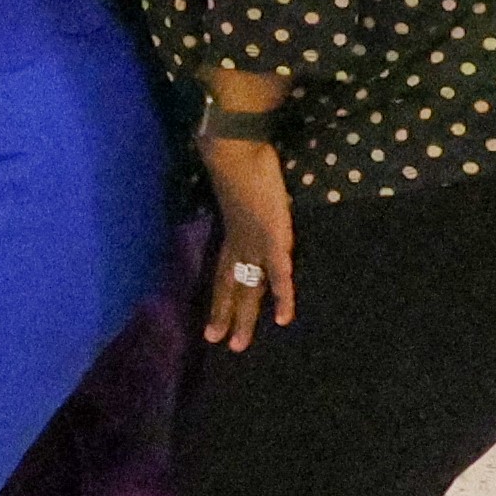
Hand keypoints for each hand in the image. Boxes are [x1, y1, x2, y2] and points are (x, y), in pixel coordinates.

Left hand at [200, 137, 296, 352]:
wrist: (236, 151)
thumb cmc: (240, 166)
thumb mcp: (242, 195)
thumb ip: (245, 208)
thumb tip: (246, 204)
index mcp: (232, 236)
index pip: (222, 276)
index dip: (218, 300)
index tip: (211, 324)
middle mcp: (240, 245)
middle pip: (231, 288)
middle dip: (226, 317)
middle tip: (219, 344)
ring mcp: (255, 244)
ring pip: (248, 288)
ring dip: (246, 317)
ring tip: (240, 344)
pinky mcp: (274, 239)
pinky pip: (279, 273)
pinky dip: (282, 296)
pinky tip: (284, 317)